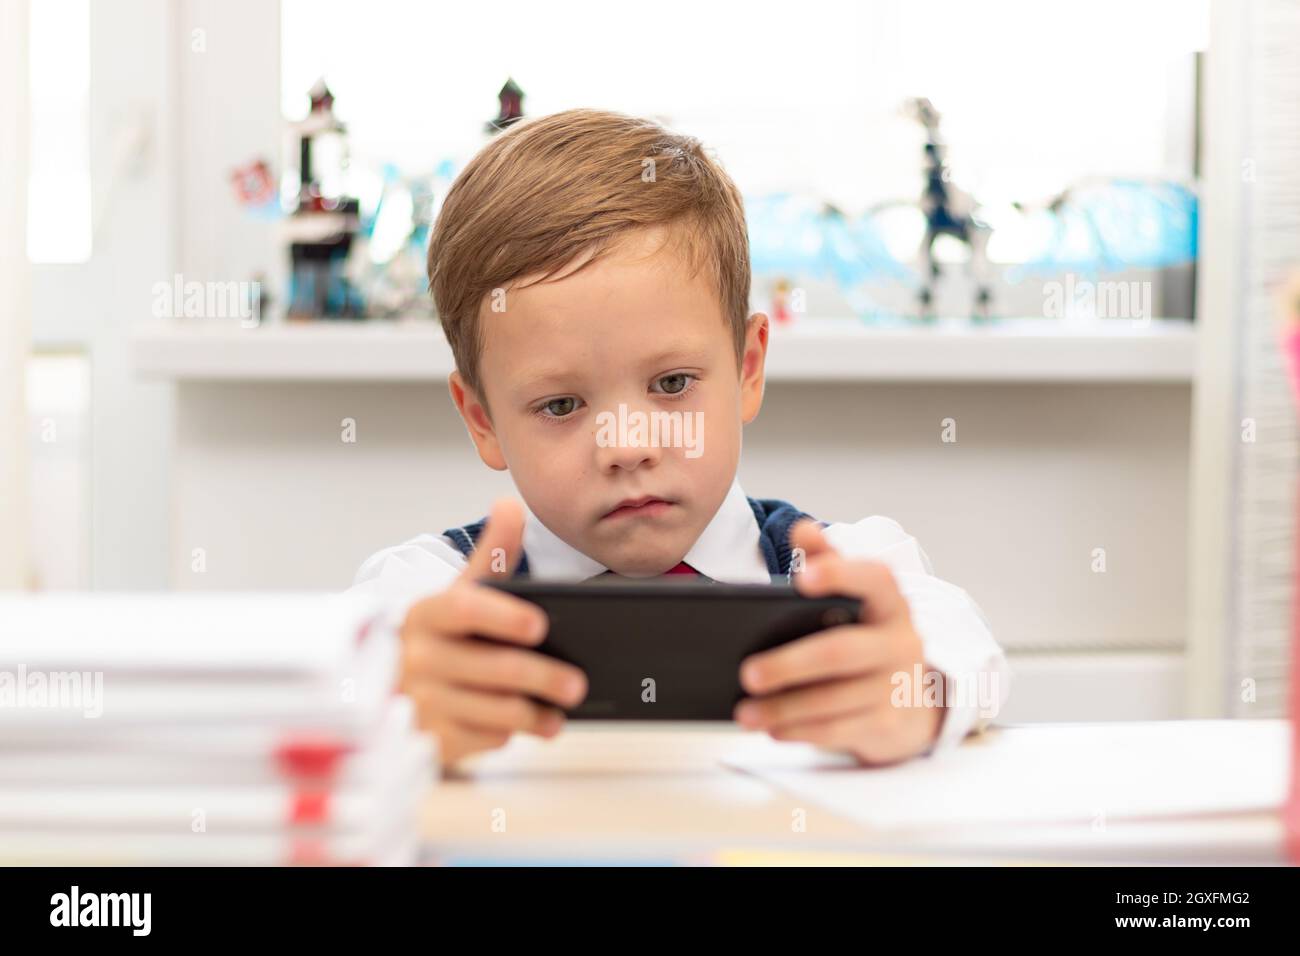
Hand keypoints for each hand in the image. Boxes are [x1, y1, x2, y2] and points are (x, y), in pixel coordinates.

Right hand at [398, 498, 586, 766]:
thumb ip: (491, 555)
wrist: (386, 688)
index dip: (503, 617)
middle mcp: (417, 658)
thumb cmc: (440, 637)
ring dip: (533, 713)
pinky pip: (483, 740)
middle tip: (577, 683)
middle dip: (541, 676)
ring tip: (559, 711)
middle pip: (493, 668)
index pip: (465, 609)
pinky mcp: (429, 740)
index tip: (540, 625)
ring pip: (493, 711)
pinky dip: (509, 733)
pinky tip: (527, 725)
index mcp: (427, 615)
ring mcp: (421, 703)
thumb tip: (510, 503)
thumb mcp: (459, 595)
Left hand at [734, 519, 945, 763]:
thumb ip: (828, 561)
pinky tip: (773, 729)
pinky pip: (840, 730)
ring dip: (785, 708)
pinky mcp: (889, 723)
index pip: (872, 579)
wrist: (914, 696)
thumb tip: (802, 528)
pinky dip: (802, 730)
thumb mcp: (856, 598)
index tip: (802, 577)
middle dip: (790, 664)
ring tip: (745, 712)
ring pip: (835, 700)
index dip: (840, 574)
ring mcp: (897, 686)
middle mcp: (900, 641)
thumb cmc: (868, 635)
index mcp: (889, 602)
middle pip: (841, 651)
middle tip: (746, 672)